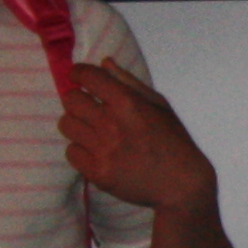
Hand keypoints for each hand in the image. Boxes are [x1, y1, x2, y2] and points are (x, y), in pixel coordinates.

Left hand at [59, 59, 216, 212]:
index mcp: (128, 103)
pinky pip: (71, 152)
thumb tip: (104, 62)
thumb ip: (129, 82)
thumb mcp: (159, 105)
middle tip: (88, 108)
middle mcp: (112, 124)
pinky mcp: (97, 172)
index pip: (88, 76)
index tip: (80, 77)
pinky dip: (80, 151)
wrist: (181, 185)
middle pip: (70, 99)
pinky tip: (96, 152)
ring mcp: (103, 150)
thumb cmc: (174, 142)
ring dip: (77, 125)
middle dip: (77, 100)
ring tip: (91, 131)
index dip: (79, 73)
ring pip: (66, 125)